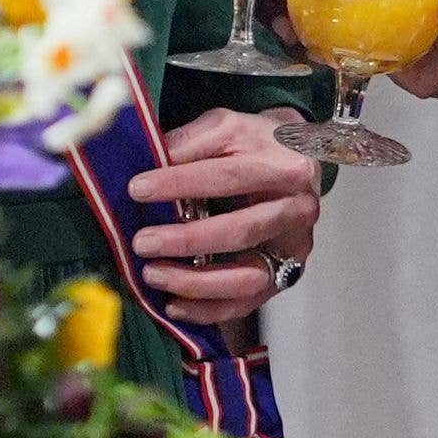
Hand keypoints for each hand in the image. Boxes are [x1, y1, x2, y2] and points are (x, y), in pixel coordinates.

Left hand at [126, 107, 321, 324]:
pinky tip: (173, 305)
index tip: (138, 189)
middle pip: (241, 231)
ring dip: (195, 282)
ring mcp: (294, 248)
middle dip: (186, 241)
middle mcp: (299, 210)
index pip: (230, 177)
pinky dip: (207, 310)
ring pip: (247, 277)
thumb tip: (150, 162)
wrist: (296, 161)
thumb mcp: (227, 127)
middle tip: (142, 242)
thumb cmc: (256, 145)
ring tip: (152, 275)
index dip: (181, 183)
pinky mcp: (284, 276)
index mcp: (287, 168)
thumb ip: (191, 142)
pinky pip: (245, 303)